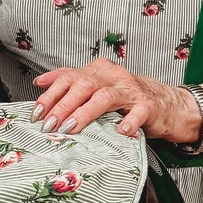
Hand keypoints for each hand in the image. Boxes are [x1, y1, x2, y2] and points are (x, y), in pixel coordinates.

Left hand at [33, 58, 201, 142]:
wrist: (167, 104)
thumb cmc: (127, 98)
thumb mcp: (97, 86)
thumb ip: (71, 82)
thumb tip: (41, 82)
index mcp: (99, 70)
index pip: (69, 77)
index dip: (50, 95)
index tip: (36, 113)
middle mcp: (113, 76)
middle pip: (83, 85)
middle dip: (62, 106)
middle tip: (48, 125)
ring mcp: (131, 90)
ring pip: (105, 97)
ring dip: (85, 113)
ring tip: (71, 128)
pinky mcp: (149, 106)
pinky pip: (138, 112)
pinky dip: (129, 122)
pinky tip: (121, 132)